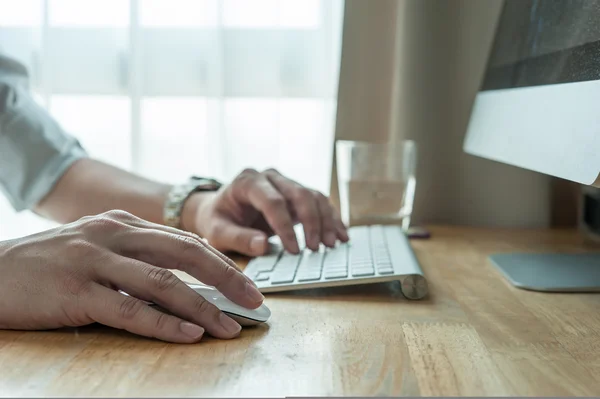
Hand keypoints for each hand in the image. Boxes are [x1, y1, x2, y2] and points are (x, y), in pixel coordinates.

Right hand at [0, 210, 263, 342]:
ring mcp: (94, 261)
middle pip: (185, 253)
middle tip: (255, 300)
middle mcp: (114, 234)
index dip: (221, 262)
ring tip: (230, 327)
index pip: (185, 240)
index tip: (246, 283)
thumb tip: (182, 281)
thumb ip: (135, 255)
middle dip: (227, 278)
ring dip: (203, 307)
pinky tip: (189, 334)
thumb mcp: (95, 246)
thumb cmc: (48, 264)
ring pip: (163, 282)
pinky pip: (129, 309)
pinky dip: (164, 323)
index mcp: (123, 223)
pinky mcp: (76, 291)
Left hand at [183, 168, 348, 255]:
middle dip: (312, 222)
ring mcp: (284, 183)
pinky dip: (331, 218)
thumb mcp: (218, 232)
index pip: (272, 201)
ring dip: (326, 220)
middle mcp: (269, 177)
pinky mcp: (295, 193)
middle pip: (299, 193)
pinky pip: (318, 202)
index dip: (285, 226)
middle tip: (317, 248)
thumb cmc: (218, 220)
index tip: (295, 250)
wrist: (220, 210)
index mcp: (247, 182)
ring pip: (313, 196)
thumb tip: (264, 246)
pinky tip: (340, 235)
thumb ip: (239, 238)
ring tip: (333, 244)